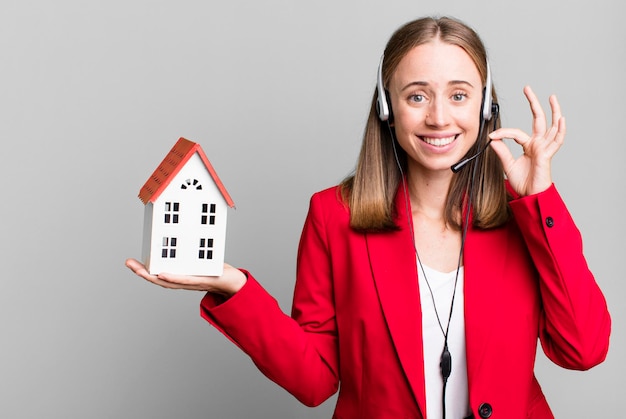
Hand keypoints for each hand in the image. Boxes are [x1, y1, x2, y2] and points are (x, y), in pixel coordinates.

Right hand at [125, 258, 246, 296]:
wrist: (234, 282)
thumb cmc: (216, 269)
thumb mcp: (202, 256)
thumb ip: (192, 247)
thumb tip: (182, 230)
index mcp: (181, 275)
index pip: (159, 273)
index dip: (145, 269)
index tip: (131, 262)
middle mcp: (183, 281)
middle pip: (158, 278)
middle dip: (142, 272)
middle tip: (128, 264)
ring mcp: (191, 283)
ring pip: (168, 282)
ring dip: (153, 277)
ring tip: (140, 271)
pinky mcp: (202, 282)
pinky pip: (186, 281)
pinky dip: (174, 278)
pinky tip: (163, 274)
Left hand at [488, 85, 565, 195]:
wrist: (530, 196)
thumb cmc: (523, 183)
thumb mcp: (508, 165)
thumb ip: (502, 151)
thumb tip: (493, 140)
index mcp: (529, 146)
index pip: (515, 132)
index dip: (503, 133)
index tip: (492, 135)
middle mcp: (538, 144)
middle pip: (538, 119)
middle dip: (533, 103)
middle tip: (527, 89)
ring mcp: (545, 148)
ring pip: (552, 126)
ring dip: (553, 111)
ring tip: (552, 97)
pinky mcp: (548, 155)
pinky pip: (556, 141)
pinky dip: (560, 130)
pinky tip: (561, 119)